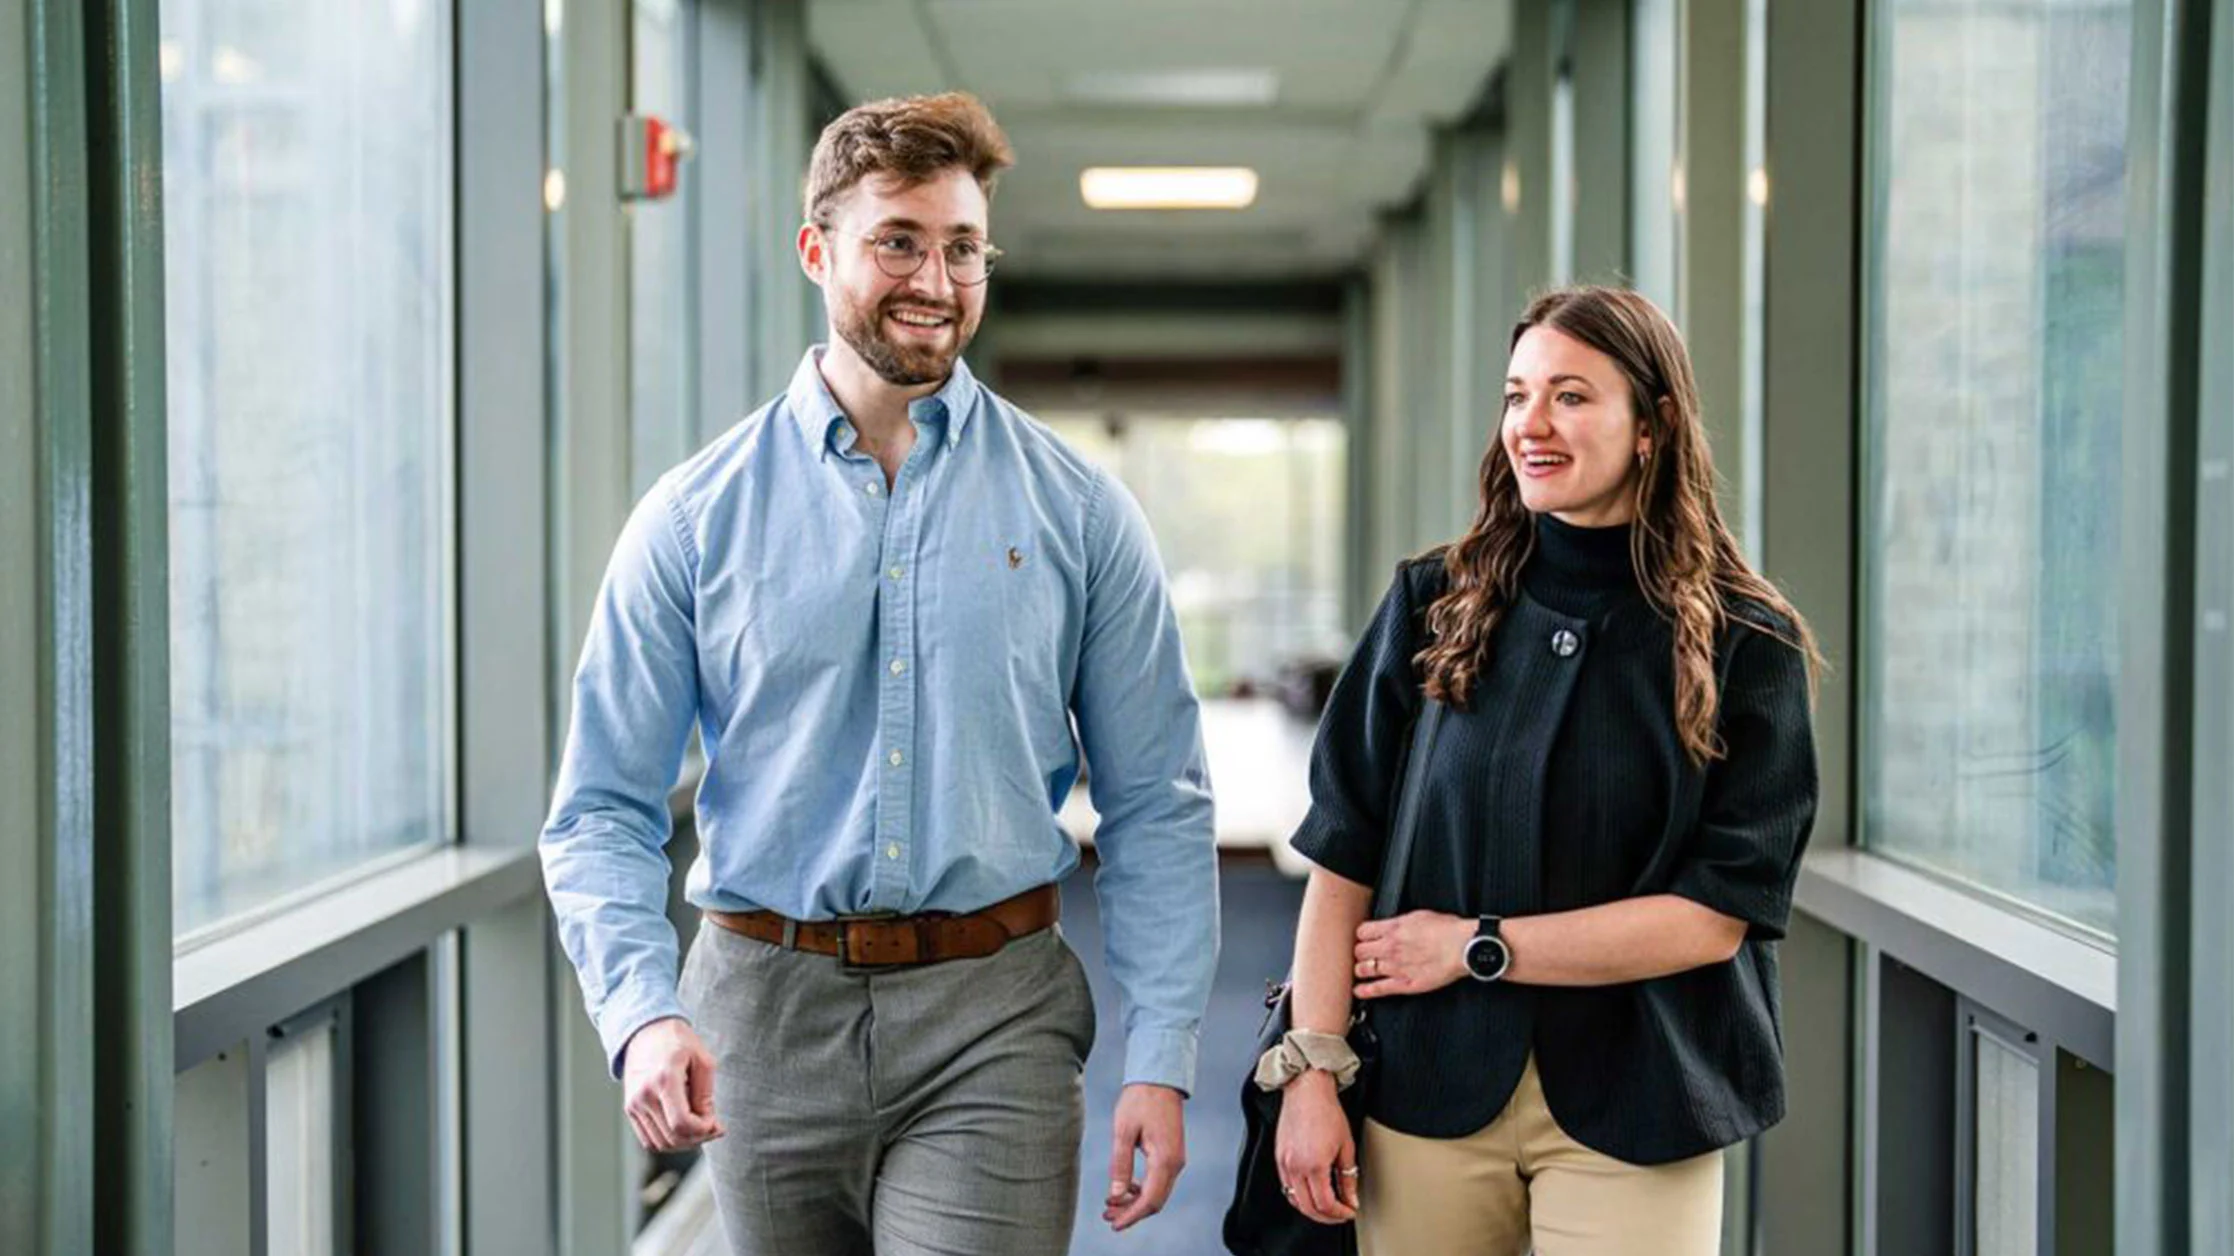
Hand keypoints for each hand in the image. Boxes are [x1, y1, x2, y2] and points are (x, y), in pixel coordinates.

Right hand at [620, 1016, 725, 1151]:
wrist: (647, 1032)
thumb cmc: (678, 1042)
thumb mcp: (703, 1060)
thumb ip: (706, 1095)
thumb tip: (709, 1124)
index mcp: (664, 1080)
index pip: (682, 1123)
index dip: (702, 1130)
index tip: (714, 1121)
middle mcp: (644, 1095)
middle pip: (672, 1138)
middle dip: (697, 1138)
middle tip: (712, 1127)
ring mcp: (634, 1104)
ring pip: (660, 1144)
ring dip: (683, 1143)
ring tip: (698, 1127)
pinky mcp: (630, 1110)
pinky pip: (649, 1140)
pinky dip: (668, 1141)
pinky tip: (682, 1128)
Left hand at [1103, 1083, 1186, 1230]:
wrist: (1160, 1078)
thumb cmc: (1141, 1100)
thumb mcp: (1123, 1131)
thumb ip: (1120, 1164)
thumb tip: (1116, 1194)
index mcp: (1165, 1159)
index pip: (1150, 1200)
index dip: (1131, 1216)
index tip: (1113, 1224)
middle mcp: (1175, 1163)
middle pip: (1155, 1201)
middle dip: (1131, 1212)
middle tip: (1107, 1215)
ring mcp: (1175, 1159)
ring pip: (1157, 1192)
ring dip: (1135, 1202)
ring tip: (1111, 1204)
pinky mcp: (1171, 1155)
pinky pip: (1158, 1181)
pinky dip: (1142, 1189)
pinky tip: (1125, 1188)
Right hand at [1274, 1070, 1357, 1223]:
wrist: (1306, 1090)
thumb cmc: (1326, 1111)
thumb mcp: (1346, 1146)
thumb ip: (1348, 1177)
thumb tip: (1351, 1197)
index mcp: (1314, 1165)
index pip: (1325, 1204)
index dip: (1339, 1213)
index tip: (1349, 1211)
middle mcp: (1295, 1167)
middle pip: (1308, 1208)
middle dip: (1327, 1217)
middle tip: (1340, 1214)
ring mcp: (1284, 1163)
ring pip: (1295, 1200)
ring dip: (1311, 1209)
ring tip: (1327, 1207)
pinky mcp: (1278, 1157)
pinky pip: (1286, 1187)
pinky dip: (1299, 1197)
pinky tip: (1310, 1193)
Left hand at [1353, 911, 1473, 999]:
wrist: (1463, 947)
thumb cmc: (1448, 930)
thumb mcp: (1418, 915)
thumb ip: (1399, 923)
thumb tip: (1391, 925)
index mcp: (1393, 928)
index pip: (1362, 932)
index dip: (1363, 935)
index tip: (1365, 938)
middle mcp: (1390, 947)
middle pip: (1360, 950)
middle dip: (1361, 951)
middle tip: (1365, 954)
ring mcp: (1395, 967)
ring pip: (1364, 969)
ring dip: (1361, 969)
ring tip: (1363, 969)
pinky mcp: (1404, 984)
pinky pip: (1378, 989)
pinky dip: (1365, 991)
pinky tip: (1360, 990)